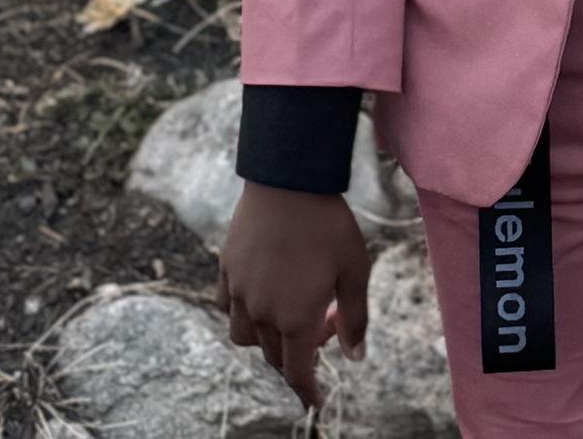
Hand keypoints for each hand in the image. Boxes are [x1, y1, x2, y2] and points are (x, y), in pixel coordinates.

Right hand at [216, 180, 371, 413]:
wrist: (289, 180)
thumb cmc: (329, 224)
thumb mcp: (355, 269)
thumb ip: (355, 317)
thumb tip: (355, 356)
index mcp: (296, 319)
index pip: (297, 373)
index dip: (307, 391)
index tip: (315, 401)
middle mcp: (263, 312)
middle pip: (274, 356)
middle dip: (298, 354)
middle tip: (324, 325)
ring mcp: (240, 291)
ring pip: (245, 336)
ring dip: (266, 338)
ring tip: (288, 313)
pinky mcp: (227, 269)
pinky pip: (228, 306)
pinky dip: (242, 312)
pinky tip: (261, 293)